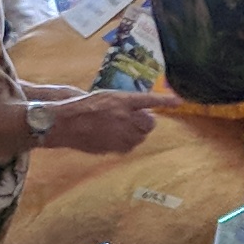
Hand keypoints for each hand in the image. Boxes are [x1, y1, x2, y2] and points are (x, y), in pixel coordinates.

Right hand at [33, 89, 159, 154]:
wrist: (64, 123)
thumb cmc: (80, 106)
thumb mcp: (103, 96)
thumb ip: (122, 103)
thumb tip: (138, 107)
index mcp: (121, 100)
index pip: (149, 100)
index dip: (166, 101)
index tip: (179, 102)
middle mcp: (124, 116)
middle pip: (149, 123)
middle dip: (146, 122)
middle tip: (136, 120)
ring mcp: (120, 133)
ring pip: (141, 137)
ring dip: (136, 133)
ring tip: (121, 128)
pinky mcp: (114, 146)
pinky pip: (129, 147)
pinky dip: (126, 144)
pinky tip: (114, 138)